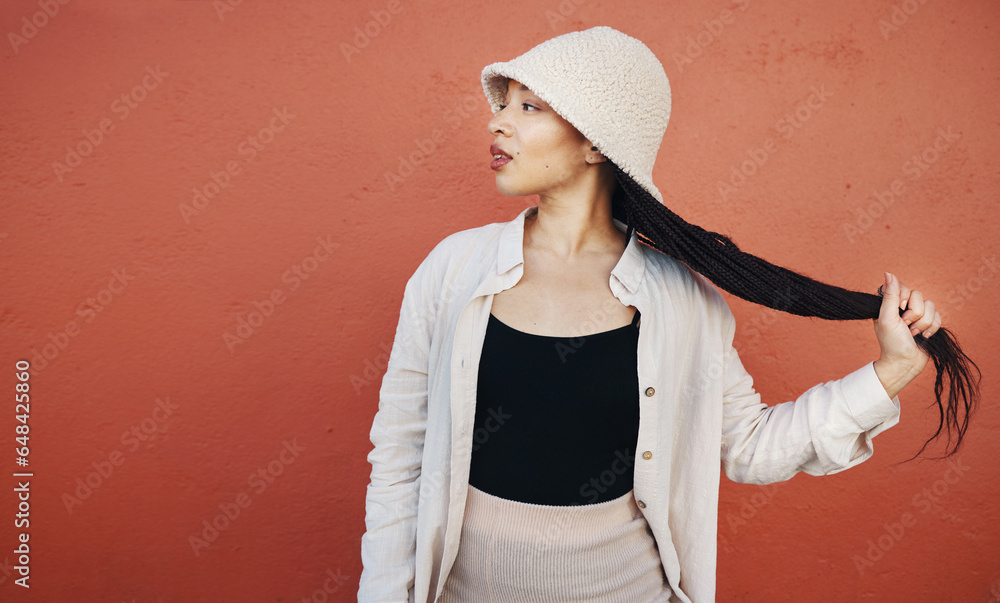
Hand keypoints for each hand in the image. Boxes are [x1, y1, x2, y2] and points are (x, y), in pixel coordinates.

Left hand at [872, 272, 939, 387]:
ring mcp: (917, 315)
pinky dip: (932, 327)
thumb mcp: (888, 318)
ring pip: (930, 305)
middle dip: (914, 314)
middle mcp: (903, 307)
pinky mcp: (928, 323)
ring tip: (913, 334)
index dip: (905, 297)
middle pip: (919, 296)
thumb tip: (888, 273)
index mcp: (889, 304)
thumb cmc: (892, 343)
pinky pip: (938, 315)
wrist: (905, 363)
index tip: (901, 309)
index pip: (903, 286)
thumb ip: (890, 296)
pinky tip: (924, 336)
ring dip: (923, 323)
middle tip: (905, 326)